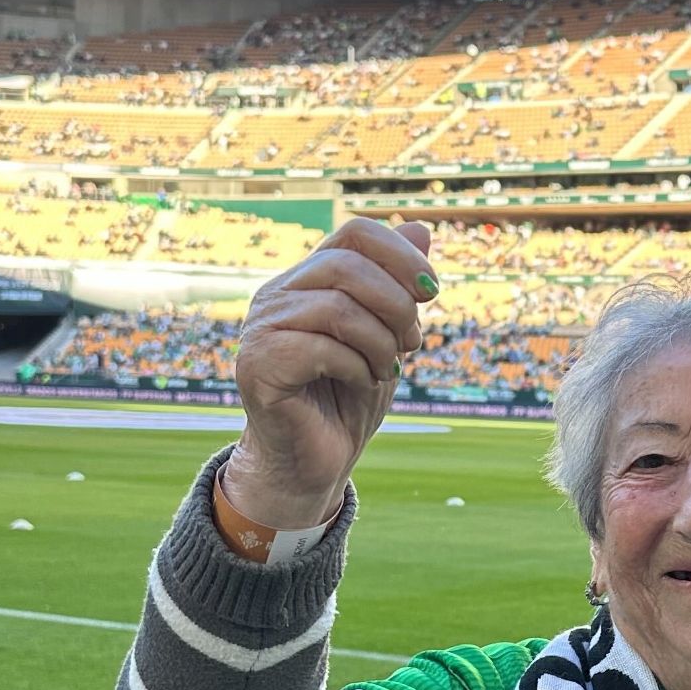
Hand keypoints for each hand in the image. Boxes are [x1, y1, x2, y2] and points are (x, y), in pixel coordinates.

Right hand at [227, 218, 435, 529]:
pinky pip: (320, 348)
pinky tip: (363, 383)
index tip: (432, 293)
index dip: (401, 254)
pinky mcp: (258, 365)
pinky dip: (357, 367)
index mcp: (307, 281)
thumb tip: (422, 227)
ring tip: (386, 370)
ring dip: (379, 342)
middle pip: (347, 265)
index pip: (354, 233)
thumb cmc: (348, 400)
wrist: (316, 463)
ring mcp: (261, 328)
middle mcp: (277, 295)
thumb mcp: (386, 338)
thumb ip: (397, 288)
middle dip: (396, 304)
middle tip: (411, 344)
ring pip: (337, 307)